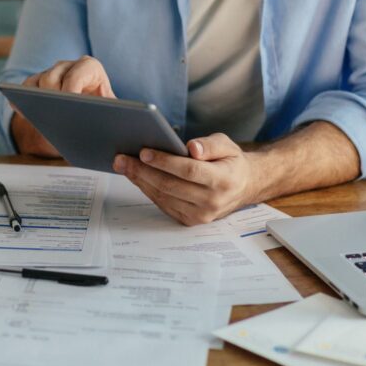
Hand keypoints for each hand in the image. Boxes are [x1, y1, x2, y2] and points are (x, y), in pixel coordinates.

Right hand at [11, 56, 114, 156]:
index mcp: (90, 67)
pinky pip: (26, 87)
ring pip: (38, 83)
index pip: (77, 74)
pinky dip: (22, 98)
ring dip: (39, 100)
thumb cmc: (104, 113)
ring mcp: (51, 73)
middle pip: (53, 79)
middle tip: (55, 116)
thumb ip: (111, 112)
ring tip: (42, 117)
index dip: (71, 90)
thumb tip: (105, 119)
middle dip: (52, 98)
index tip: (70, 106)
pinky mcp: (37, 82)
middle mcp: (69, 66)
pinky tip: (24, 112)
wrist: (91, 116)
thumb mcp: (112, 112)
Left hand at [113, 133, 258, 225]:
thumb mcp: (227, 145)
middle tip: (122, 158)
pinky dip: (148, 190)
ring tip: (124, 166)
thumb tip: (192, 148)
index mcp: (223, 180)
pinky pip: (164, 204)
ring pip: (164, 197)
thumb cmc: (230, 162)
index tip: (144, 152)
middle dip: (143, 171)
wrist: (242, 187)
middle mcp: (212, 201)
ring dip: (140, 181)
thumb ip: (210, 145)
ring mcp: (200, 215)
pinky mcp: (190, 221)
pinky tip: (137, 177)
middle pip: (171, 186)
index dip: (165, 162)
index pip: (189, 171)